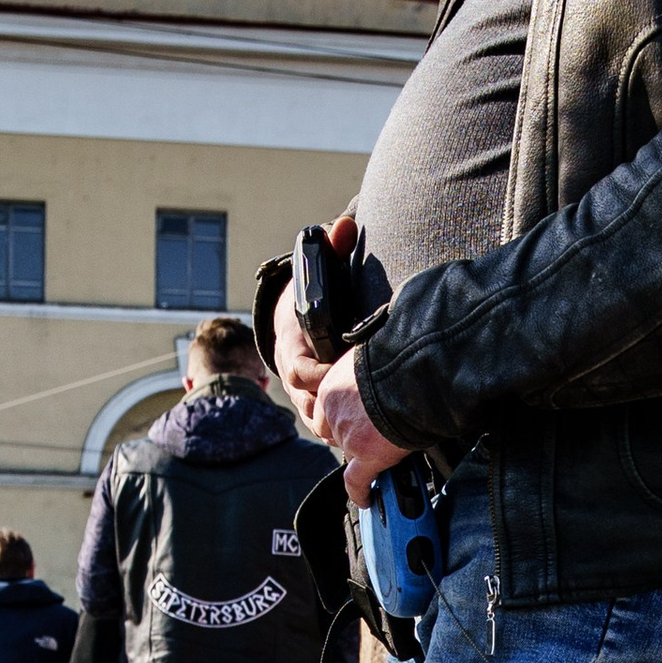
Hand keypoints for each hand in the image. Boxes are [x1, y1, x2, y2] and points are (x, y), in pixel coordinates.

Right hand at [274, 208, 356, 422]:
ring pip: (315, 419)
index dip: (320, 377)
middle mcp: (294, 374)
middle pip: (307, 402)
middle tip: (365, 410)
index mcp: (293, 346)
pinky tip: (367, 439)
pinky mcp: (315, 406)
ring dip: (338, 426)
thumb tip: (344, 224)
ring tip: (368, 429)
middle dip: (333, 409)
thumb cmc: (311, 300)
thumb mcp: (319, 273)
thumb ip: (331, 249)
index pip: (299, 370)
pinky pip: (324, 426)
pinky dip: (341, 432)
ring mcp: (303, 394)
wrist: (293, 321)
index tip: (344, 375)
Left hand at [310, 347, 410, 501]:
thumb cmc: (400, 358)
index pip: (328, 410)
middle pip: (335, 434)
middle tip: (370, 436)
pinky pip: (357, 481)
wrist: (413, 371)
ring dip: (361, 456)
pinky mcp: (365, 455)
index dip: (342, 418)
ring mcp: (348, 435)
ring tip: (380, 456)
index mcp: (331, 385)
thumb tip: (379, 370)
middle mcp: (333, 411)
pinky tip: (365, 499)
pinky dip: (360, 492)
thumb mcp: (370, 356)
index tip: (355, 421)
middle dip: (350, 436)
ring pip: (349, 454)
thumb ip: (365, 371)